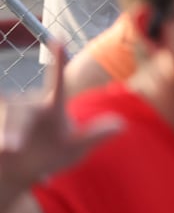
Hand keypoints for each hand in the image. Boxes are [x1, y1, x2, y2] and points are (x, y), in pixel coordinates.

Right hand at [0, 40, 120, 187]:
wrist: (23, 174)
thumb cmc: (51, 158)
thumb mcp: (74, 151)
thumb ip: (94, 137)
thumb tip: (123, 124)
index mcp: (53, 108)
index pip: (58, 82)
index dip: (58, 60)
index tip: (58, 39)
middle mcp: (30, 107)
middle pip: (21, 108)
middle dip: (14, 128)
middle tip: (12, 147)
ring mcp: (9, 114)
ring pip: (6, 116)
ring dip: (5, 132)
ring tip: (7, 149)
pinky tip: (0, 149)